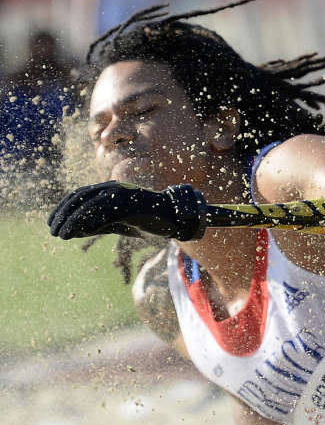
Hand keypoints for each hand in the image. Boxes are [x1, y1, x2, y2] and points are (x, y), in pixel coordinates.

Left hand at [48, 181, 208, 240]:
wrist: (173, 218)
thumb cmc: (144, 220)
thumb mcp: (115, 223)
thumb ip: (95, 223)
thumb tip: (71, 231)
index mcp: (108, 189)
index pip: (77, 195)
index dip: (61, 209)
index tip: (51, 223)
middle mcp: (113, 188)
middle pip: (80, 198)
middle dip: (63, 216)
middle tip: (54, 231)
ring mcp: (123, 195)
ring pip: (91, 205)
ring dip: (74, 221)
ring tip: (63, 235)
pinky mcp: (133, 205)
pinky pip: (108, 213)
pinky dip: (94, 222)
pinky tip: (83, 233)